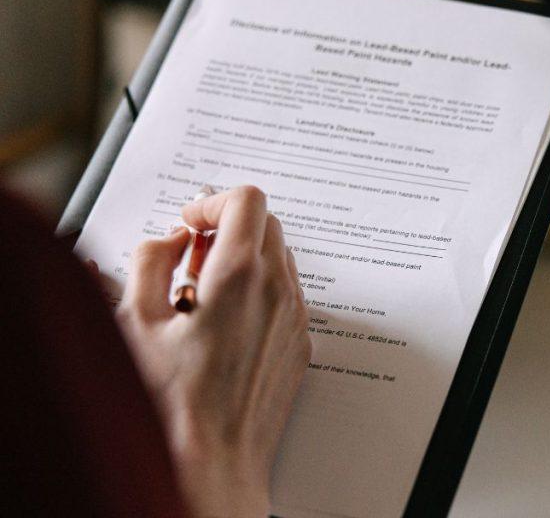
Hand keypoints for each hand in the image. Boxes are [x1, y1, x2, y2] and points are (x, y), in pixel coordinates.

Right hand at [116, 186, 310, 517]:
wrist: (212, 463)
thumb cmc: (170, 404)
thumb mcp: (137, 320)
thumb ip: (153, 261)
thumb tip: (173, 240)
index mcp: (239, 276)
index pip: (248, 200)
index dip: (213, 199)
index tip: (189, 221)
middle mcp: (278, 292)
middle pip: (267, 224)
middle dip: (228, 226)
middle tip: (190, 255)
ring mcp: (295, 319)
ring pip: (280, 259)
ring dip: (244, 258)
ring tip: (202, 293)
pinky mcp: (299, 344)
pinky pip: (287, 295)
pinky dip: (259, 290)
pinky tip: (224, 322)